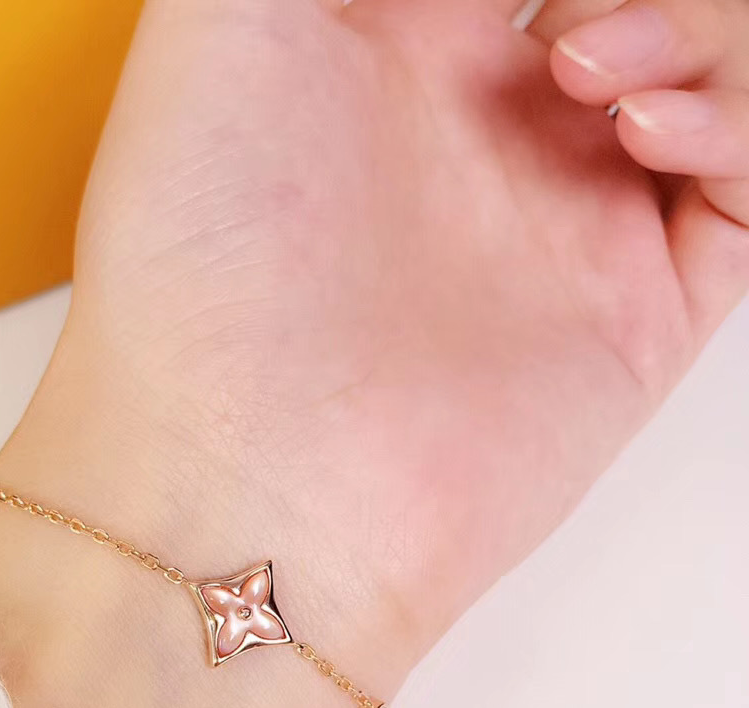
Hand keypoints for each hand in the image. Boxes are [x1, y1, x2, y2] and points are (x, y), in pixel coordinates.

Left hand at [0, 0, 748, 707]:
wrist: (248, 481)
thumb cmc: (192, 271)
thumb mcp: (213, 29)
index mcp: (383, 52)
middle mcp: (478, 134)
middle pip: (609, 8)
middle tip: (560, 23)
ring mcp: (560, 221)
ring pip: (699, 69)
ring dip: (686, 25)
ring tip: (586, 69)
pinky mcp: (631, 313)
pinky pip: (743, 190)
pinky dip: (737, 121)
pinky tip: (645, 125)